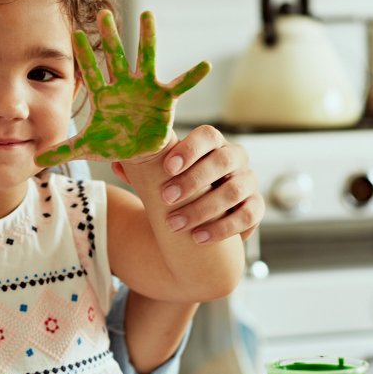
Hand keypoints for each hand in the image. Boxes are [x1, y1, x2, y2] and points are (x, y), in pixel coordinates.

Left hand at [36, 10, 208, 166]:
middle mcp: (124, 85)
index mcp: (104, 95)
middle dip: (109, 36)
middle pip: (115, 57)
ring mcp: (145, 88)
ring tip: (147, 14)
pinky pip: (180, 85)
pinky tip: (205, 65)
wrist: (139, 151)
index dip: (84, 55)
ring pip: (146, 58)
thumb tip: (36, 161)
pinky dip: (192, 77)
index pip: (90, 72)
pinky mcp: (164, 98)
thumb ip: (64, 151)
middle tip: (102, 12)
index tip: (75, 34)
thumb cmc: (113, 143)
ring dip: (147, 38)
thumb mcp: (88, 148)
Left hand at [114, 125, 262, 243]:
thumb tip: (118, 163)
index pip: (208, 135)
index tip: (167, 167)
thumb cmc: (177, 186)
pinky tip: (199, 238)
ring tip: (175, 224)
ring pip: (234, 190)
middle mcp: (234, 158)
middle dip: (194, 180)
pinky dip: (223, 228)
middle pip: (224, 160)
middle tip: (166, 198)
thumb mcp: (159, 176)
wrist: (198, 213)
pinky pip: (248, 215)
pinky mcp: (254, 208)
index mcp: (212, 144)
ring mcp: (248, 182)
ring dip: (203, 208)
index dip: (190, 149)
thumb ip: (141, 168)